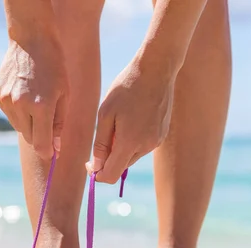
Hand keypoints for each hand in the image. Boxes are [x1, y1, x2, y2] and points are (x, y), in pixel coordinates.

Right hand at [0, 37, 68, 159]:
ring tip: (36, 103)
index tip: (52, 155)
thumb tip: (55, 148)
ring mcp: (6, 100)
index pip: (42, 144)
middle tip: (48, 123)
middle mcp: (21, 105)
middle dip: (40, 136)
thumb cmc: (54, 66)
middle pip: (30, 137)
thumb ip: (60, 123)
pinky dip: (18, 111)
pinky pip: (9, 114)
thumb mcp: (64, 94)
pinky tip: (25, 94)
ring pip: (19, 127)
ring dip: (28, 123)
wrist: (32, 39)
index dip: (48, 152)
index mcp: (42, 106)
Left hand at [86, 58, 175, 182]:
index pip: (111, 175)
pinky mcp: (161, 135)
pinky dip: (132, 141)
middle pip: (121, 167)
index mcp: (129, 142)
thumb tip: (95, 167)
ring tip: (118, 122)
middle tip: (102, 135)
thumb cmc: (126, 87)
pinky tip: (131, 119)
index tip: (89, 164)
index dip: (97, 174)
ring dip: (120, 148)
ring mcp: (156, 142)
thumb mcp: (105, 113)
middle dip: (108, 159)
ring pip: (131, 157)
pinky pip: (142, 147)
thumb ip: (100, 143)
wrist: (157, 69)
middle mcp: (145, 146)